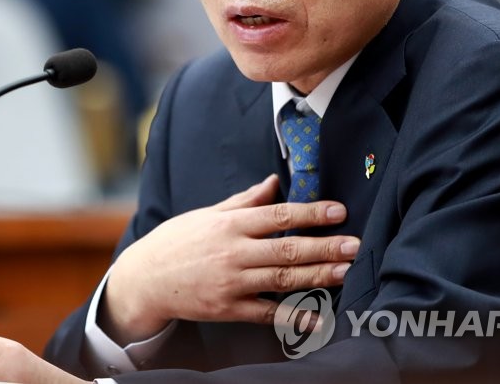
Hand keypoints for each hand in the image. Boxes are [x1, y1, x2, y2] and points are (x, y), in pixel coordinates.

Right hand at [101, 174, 358, 343]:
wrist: (144, 279)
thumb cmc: (177, 241)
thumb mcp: (207, 213)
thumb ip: (244, 201)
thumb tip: (273, 183)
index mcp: (229, 224)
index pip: (278, 215)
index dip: (311, 214)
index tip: (338, 212)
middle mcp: (232, 252)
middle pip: (286, 249)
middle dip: (324, 247)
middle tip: (354, 245)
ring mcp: (231, 283)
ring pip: (282, 280)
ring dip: (317, 276)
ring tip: (344, 271)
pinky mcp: (227, 309)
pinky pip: (266, 313)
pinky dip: (292, 316)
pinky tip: (316, 316)